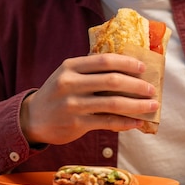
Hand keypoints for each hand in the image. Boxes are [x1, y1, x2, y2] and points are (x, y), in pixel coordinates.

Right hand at [19, 53, 158, 144]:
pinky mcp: (76, 123)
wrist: (33, 118)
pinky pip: (107, 122)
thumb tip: (128, 68)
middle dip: (136, 85)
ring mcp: (73, 104)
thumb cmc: (58, 93)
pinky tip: (137, 122)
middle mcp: (70, 83)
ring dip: (136, 105)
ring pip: (112, 104)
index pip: (104, 60)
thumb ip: (91, 70)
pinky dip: (125, 122)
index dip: (127, 63)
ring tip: (151, 106)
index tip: (143, 67)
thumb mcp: (68, 74)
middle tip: (152, 89)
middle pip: (111, 81)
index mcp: (71, 66)